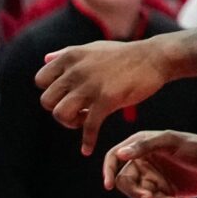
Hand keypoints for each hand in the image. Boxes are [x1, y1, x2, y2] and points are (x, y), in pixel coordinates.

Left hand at [37, 37, 171, 153]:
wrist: (155, 58)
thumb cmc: (124, 55)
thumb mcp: (94, 48)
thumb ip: (68, 54)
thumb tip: (45, 60)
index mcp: (72, 57)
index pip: (41, 80)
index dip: (52, 91)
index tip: (67, 95)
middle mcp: (77, 70)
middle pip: (47, 101)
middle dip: (59, 109)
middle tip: (76, 110)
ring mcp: (91, 85)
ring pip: (61, 114)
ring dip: (70, 123)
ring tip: (84, 120)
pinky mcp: (108, 99)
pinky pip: (89, 126)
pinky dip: (87, 141)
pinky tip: (87, 149)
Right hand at [103, 129, 196, 197]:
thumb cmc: (196, 145)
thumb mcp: (171, 141)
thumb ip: (146, 146)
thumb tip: (120, 154)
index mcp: (140, 146)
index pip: (114, 158)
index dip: (107, 170)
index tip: (108, 185)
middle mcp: (143, 163)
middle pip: (127, 183)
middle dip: (138, 193)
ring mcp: (152, 179)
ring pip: (143, 197)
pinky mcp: (163, 192)